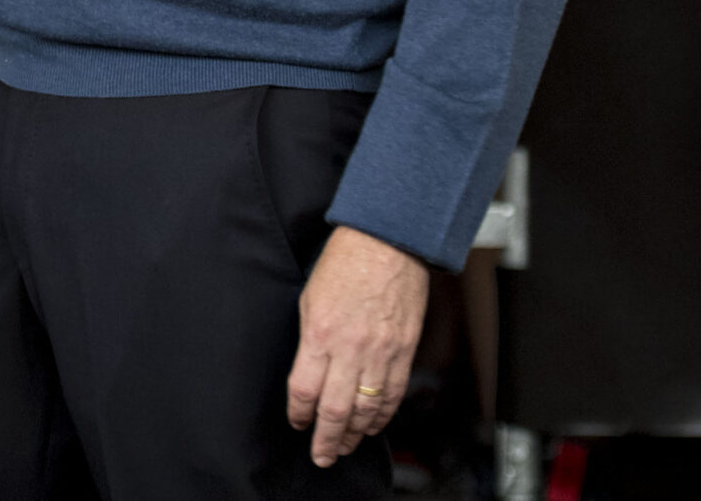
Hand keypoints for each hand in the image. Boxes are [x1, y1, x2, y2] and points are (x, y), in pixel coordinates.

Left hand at [286, 226, 429, 467]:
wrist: (387, 244)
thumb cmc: (345, 263)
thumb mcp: (310, 298)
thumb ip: (310, 339)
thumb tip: (308, 370)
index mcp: (319, 334)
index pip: (304, 390)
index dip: (298, 414)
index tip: (296, 423)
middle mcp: (350, 349)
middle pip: (335, 410)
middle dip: (327, 439)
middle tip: (322, 455)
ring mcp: (380, 353)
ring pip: (367, 409)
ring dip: (355, 434)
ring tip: (346, 446)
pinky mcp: (403, 352)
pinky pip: (393, 394)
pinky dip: (382, 415)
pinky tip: (373, 425)